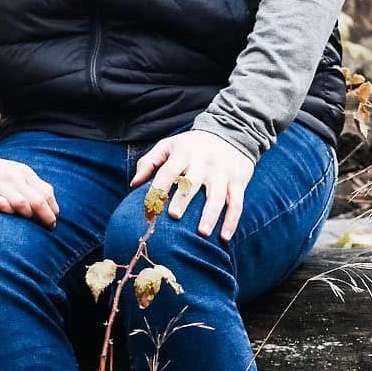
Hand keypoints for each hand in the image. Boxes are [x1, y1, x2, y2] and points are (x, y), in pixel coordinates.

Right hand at [0, 156, 58, 224]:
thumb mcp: (19, 174)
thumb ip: (35, 187)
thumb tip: (52, 207)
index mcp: (25, 173)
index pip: (46, 192)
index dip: (53, 208)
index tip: (54, 220)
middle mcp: (14, 178)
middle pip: (37, 200)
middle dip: (46, 216)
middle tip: (49, 227)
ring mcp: (0, 186)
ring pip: (21, 203)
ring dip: (29, 215)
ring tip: (30, 223)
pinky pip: (1, 204)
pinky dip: (9, 211)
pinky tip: (11, 215)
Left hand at [130, 130, 254, 242]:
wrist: (231, 132)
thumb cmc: (192, 145)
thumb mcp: (169, 145)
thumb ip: (149, 162)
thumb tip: (133, 184)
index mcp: (183, 154)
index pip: (168, 172)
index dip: (158, 188)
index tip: (150, 207)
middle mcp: (203, 163)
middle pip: (192, 182)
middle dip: (184, 199)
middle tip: (175, 216)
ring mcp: (222, 173)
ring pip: (217, 196)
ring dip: (210, 215)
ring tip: (202, 233)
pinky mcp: (238, 181)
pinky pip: (236, 203)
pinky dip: (232, 221)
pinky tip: (225, 238)